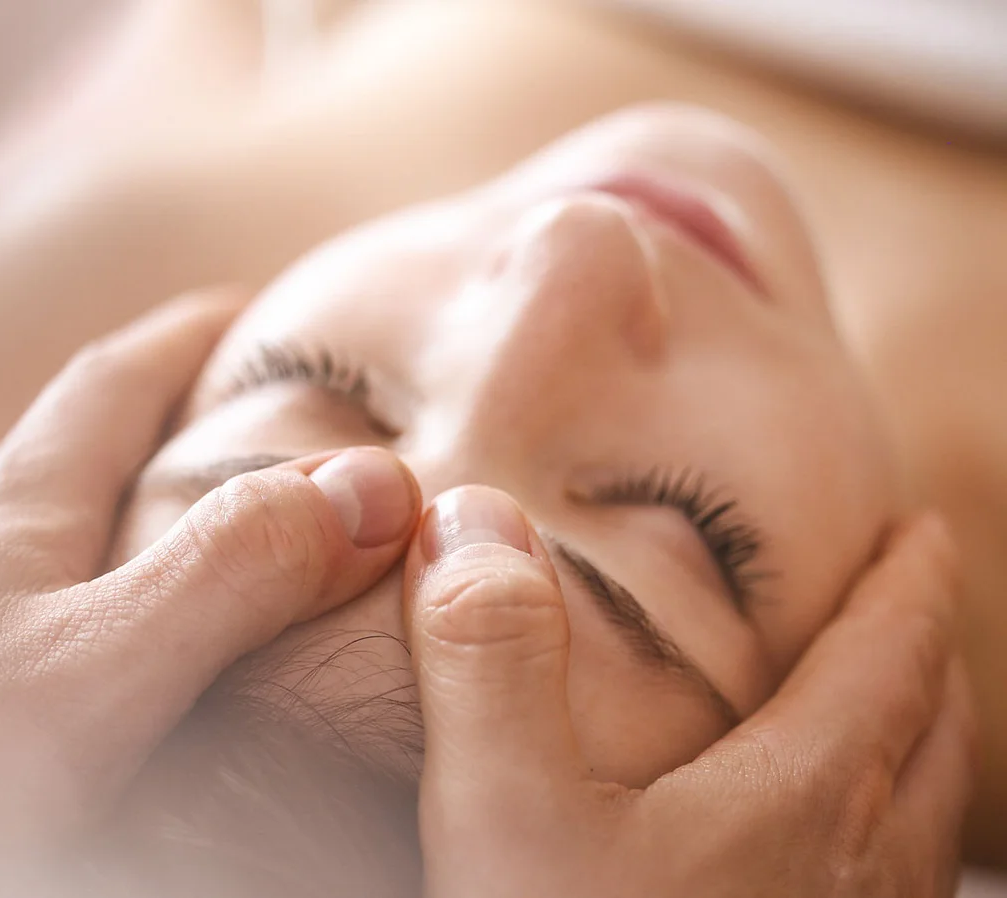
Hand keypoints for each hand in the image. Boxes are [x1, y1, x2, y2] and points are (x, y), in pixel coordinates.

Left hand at [0, 295, 420, 891]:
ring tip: (173, 524)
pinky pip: (6, 602)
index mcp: (9, 512)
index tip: (249, 308)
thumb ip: (224, 574)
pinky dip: (67, 590)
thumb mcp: (90, 669)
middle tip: (230, 415)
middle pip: (66, 443)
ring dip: (110, 504)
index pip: (110, 382)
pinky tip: (76, 645)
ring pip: (33, 525)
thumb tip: (370, 488)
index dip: (187, 337)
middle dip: (152, 410)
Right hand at [405, 486, 973, 896]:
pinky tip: (830, 871)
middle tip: (910, 608)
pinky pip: (894, 895)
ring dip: (924, 749)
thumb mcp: (503, 816)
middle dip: (927, 656)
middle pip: (934, 736)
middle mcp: (856, 876)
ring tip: (895, 718)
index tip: (916, 531)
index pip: (890, 657)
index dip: (905, 584)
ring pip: (926, 823)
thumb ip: (490, 658)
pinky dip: (891, 840)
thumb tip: (471, 518)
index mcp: (800, 802)